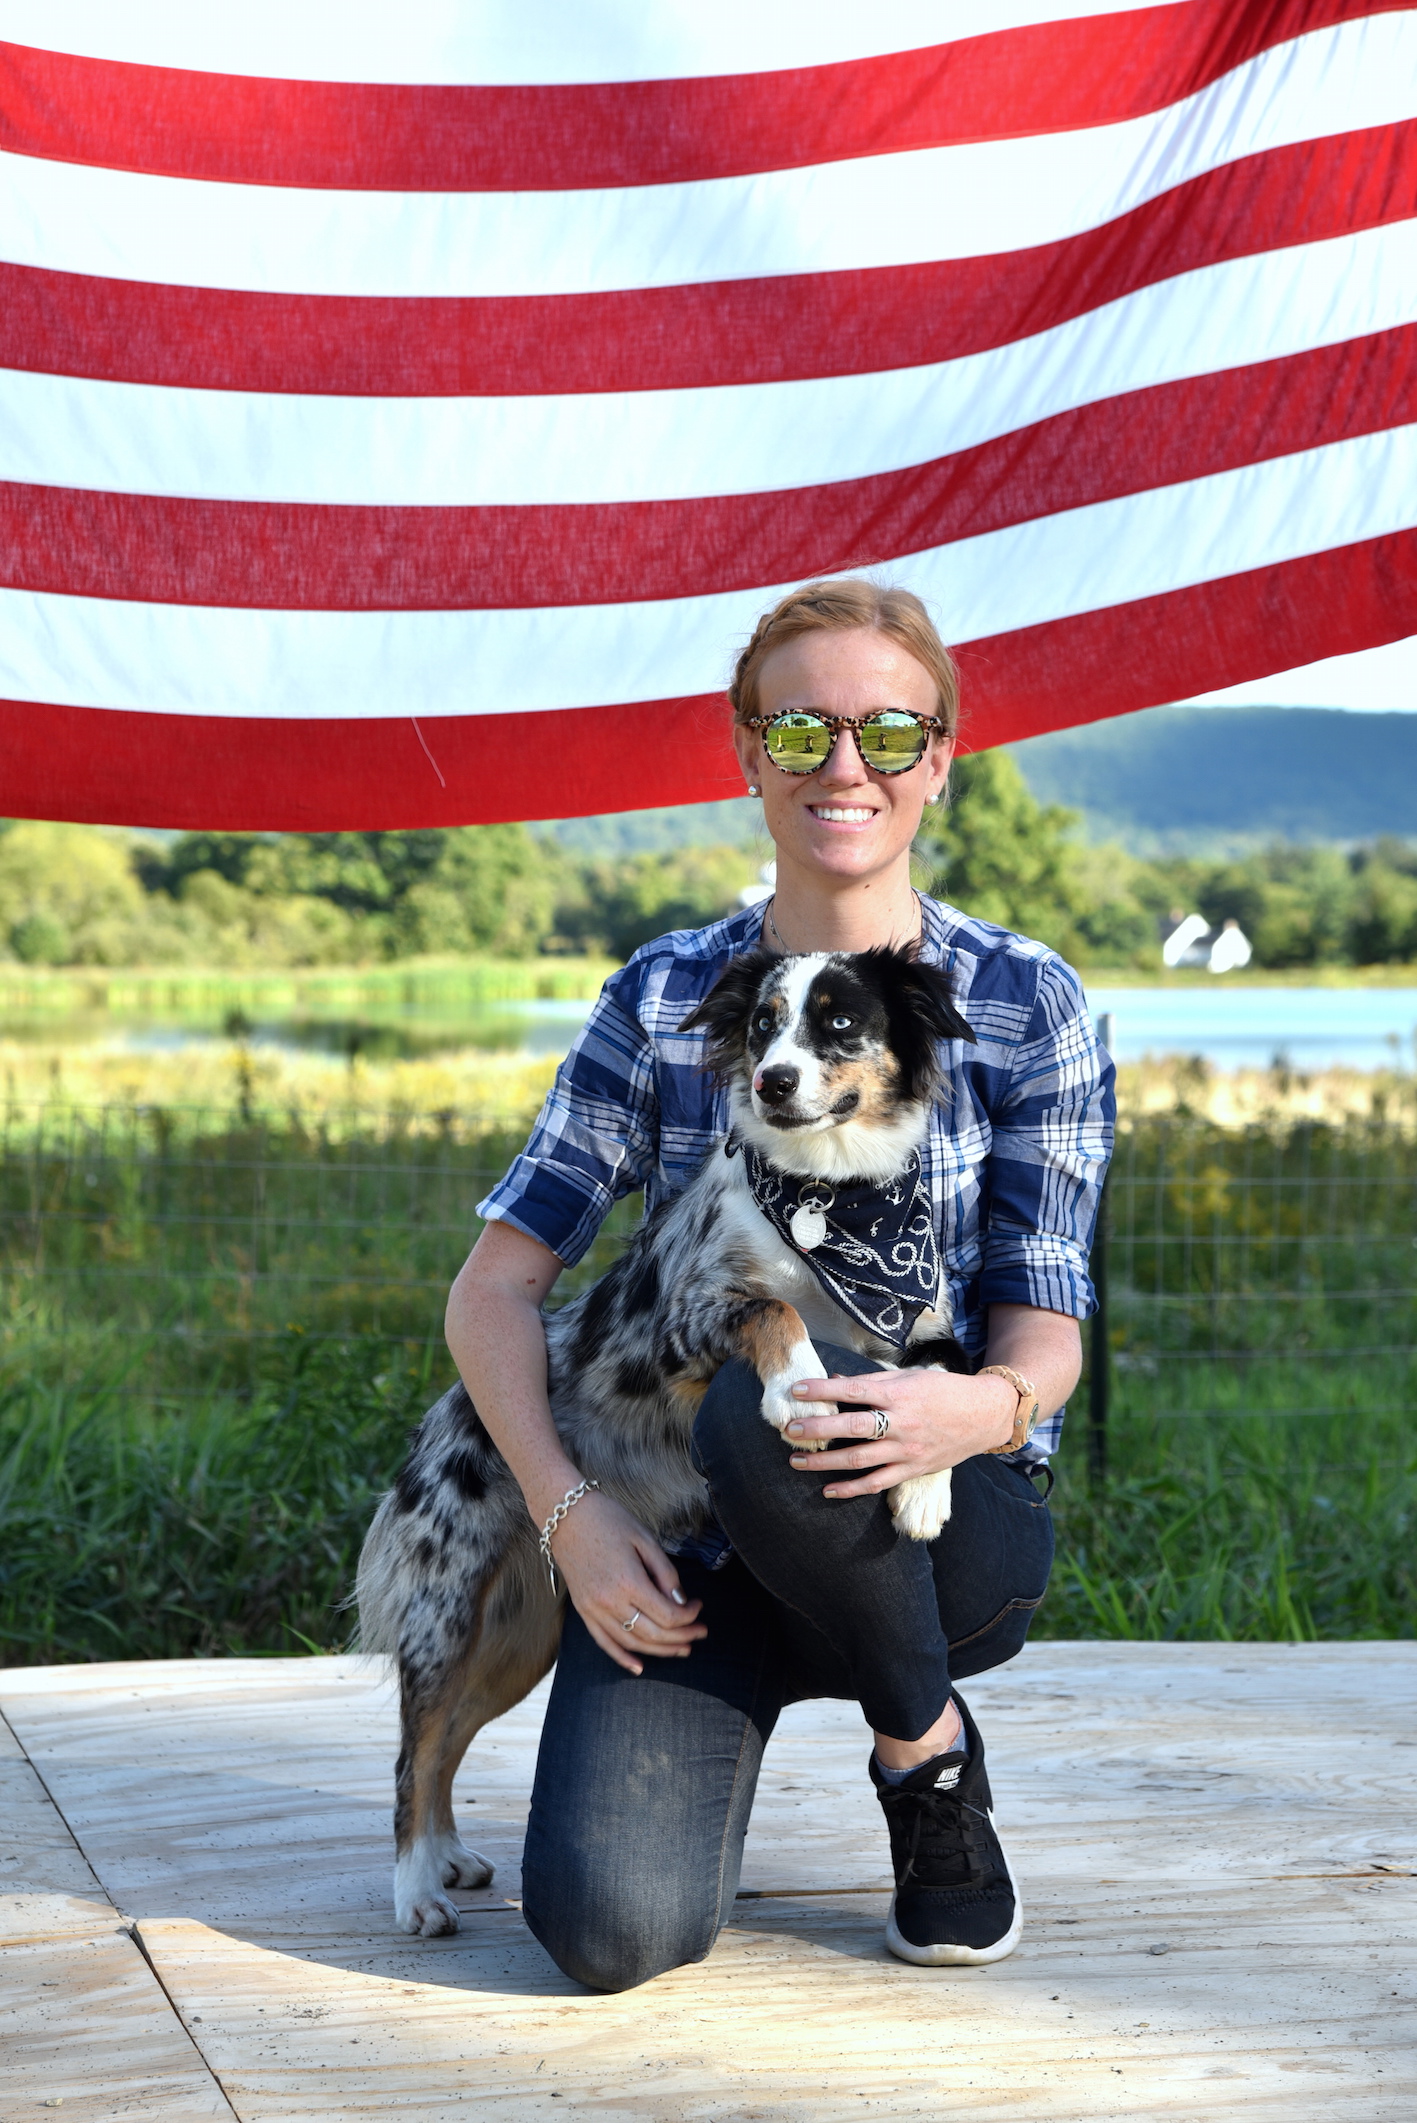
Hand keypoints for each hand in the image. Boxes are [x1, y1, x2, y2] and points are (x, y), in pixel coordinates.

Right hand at [546, 1490, 705, 1673]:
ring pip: (631, 1642)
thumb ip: (665, 1573)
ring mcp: (593, 1609)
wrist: (567, 1517)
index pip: (667, 1615)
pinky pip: (604, 1642)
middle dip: (682, 1637)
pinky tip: (639, 1667)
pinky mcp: (583, 1611)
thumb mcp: (645, 1539)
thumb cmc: (609, 1520)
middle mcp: (610, 1602)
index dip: (689, 1616)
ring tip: (681, 1649)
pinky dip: (621, 1657)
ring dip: (659, 1651)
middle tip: (700, 1633)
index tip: (698, 1605)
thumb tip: (681, 1601)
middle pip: (653, 1634)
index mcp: (629, 1581)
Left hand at [783, 1367, 1015, 1500]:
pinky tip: (828, 1490)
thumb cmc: (943, 1391)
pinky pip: (877, 1483)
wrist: (984, 1415)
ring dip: (825, 1462)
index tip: (797, 1390)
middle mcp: (901, 1422)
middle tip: (791, 1429)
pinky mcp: (913, 1469)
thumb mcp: (909, 1377)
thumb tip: (836, 1380)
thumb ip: (872, 1381)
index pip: (854, 1391)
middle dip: (818, 1429)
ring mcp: (907, 1449)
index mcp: (899, 1394)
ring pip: (859, 1459)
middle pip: (853, 1427)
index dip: (823, 1390)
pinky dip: (851, 1489)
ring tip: (797, 1460)